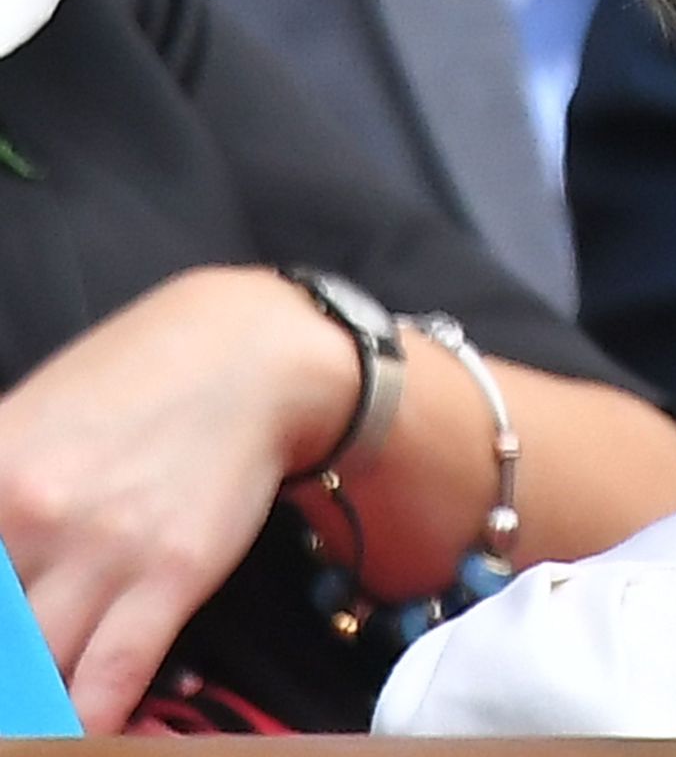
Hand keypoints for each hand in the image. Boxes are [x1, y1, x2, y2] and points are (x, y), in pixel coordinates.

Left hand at [0, 266, 355, 729]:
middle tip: (17, 668)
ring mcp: (102, 549)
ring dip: (34, 697)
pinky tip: (84, 726)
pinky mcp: (171, 573)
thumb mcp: (26, 419)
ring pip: (35, 669)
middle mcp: (28, 515)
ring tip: (36, 709)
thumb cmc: (138, 379)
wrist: (251, 356)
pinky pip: (112, 675)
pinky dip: (90, 716)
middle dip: (7, 663)